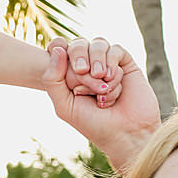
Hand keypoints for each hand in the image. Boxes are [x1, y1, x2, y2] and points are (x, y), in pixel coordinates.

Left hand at [42, 40, 159, 169]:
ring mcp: (107, 64)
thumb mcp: (64, 105)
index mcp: (69, 75)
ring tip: (100, 85)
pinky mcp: (126, 64)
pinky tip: (111, 80)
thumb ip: (52, 79)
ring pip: (98, 44)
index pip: (60, 48)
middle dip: (79, 57)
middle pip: (78, 44)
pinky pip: (115, 50)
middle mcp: (88, 67)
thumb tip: (59, 48)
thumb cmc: (93, 123)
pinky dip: (111, 63)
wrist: (124, 134)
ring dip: (97, 61)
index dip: (59, 49)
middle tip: (82, 71)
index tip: (62, 66)